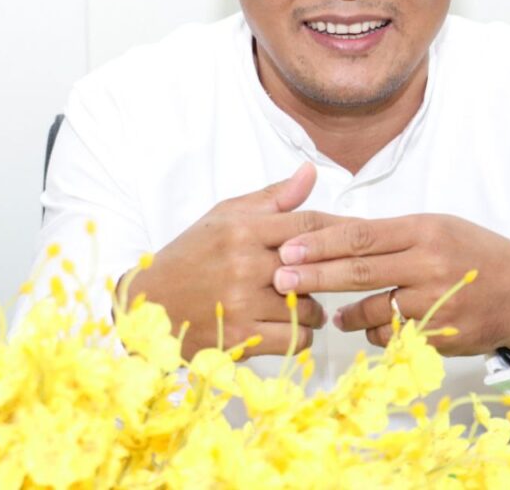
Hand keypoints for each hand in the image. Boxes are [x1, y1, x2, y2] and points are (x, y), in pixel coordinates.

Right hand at [128, 163, 343, 358]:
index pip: (308, 224)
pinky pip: (297, 337)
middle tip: (330, 273)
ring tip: (293, 301)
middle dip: (329, 271)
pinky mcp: (241, 336)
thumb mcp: (226, 217)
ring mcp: (242, 302)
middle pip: (315, 266)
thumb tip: (310, 172)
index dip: (341, 230)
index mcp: (242, 228)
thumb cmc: (191, 257)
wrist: (150, 305)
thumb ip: (273, 198)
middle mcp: (244, 263)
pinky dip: (299, 333)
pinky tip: (286, 324)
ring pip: (309, 306)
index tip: (360, 238)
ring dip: (310, 306)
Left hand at [273, 214, 509, 355]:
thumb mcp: (436, 228)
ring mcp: (435, 301)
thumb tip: (336, 239)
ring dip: (346, 313)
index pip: (360, 236)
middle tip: (281, 280)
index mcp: (423, 230)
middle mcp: (428, 263)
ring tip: (331, 314)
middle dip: (314, 276)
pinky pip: (393, 336)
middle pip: (359, 271)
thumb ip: (390, 235)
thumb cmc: (473, 252)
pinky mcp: (440, 334)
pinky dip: (377, 332)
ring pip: (373, 310)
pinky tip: (373, 327)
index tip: (288, 249)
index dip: (320, 244)